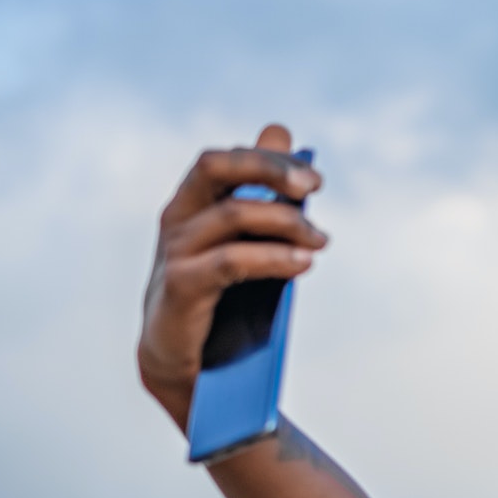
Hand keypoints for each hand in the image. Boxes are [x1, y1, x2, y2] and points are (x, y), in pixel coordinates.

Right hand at [138, 123, 327, 415]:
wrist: (187, 366)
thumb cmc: (220, 300)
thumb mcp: (242, 243)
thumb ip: (260, 192)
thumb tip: (281, 131)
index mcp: (190, 205)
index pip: (225, 160)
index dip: (269, 159)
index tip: (314, 179)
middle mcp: (177, 219)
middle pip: (216, 167)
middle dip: (270, 169)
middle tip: (314, 188)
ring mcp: (175, 251)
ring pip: (233, 214)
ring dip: (287, 223)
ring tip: (321, 242)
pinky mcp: (182, 287)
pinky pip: (231, 261)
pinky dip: (274, 258)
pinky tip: (305, 264)